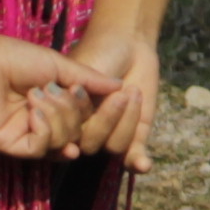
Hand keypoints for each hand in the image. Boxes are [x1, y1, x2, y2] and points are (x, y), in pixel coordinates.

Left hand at [0, 20, 119, 159]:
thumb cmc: (19, 58)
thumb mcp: (62, 69)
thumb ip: (90, 81)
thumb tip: (121, 86)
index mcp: (54, 113)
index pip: (85, 125)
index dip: (94, 113)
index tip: (95, 92)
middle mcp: (41, 129)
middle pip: (76, 138)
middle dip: (72, 112)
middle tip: (58, 89)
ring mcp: (24, 139)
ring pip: (59, 145)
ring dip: (55, 117)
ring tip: (39, 94)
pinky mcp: (8, 145)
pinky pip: (38, 149)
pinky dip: (42, 129)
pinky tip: (32, 109)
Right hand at [62, 23, 166, 169]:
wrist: (129, 44)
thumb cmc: (99, 53)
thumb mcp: (83, 72)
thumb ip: (77, 96)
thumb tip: (73, 114)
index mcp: (66, 117)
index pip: (64, 135)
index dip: (73, 120)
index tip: (80, 93)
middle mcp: (86, 130)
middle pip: (90, 144)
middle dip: (106, 119)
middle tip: (118, 91)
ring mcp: (111, 133)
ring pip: (114, 146)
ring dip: (126, 120)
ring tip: (132, 90)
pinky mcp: (134, 134)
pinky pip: (133, 156)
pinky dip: (138, 163)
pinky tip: (145, 164)